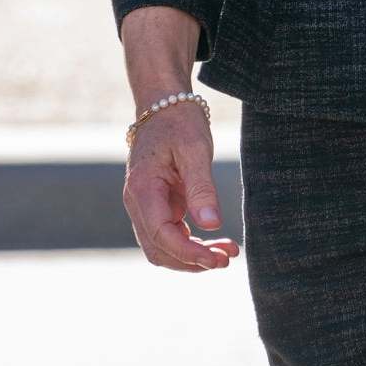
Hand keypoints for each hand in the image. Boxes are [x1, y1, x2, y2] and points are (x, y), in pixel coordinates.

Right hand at [122, 98, 237, 272]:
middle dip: (192, 261)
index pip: (162, 236)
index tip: (218, 259)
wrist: (163, 104)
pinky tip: (214, 240)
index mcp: (142, 189)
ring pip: (162, 247)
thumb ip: (201, 187)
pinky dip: (190, 244)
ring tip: (227, 252)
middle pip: (159, 249)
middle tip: (228, 258)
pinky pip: (168, 234)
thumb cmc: (179, 122)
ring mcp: (144, 206)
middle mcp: (137, 203)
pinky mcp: (156, 204)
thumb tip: (212, 224)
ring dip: (192, 256)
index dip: (189, 254)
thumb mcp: (195, 148)